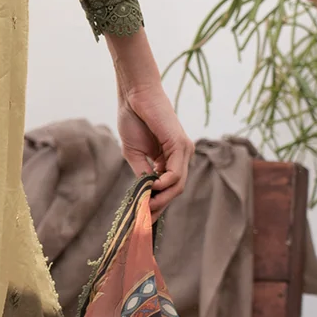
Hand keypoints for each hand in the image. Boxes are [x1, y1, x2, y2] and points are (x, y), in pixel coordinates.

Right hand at [108, 32, 191, 213]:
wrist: (134, 96)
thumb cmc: (133, 119)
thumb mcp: (135, 153)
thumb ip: (143, 173)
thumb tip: (145, 195)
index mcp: (170, 158)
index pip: (169, 188)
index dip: (157, 205)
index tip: (144, 219)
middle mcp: (181, 156)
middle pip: (175, 190)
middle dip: (160, 207)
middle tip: (145, 220)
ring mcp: (183, 151)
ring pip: (177, 185)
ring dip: (162, 200)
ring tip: (147, 208)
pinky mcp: (180, 145)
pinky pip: (176, 173)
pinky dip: (165, 184)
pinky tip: (153, 188)